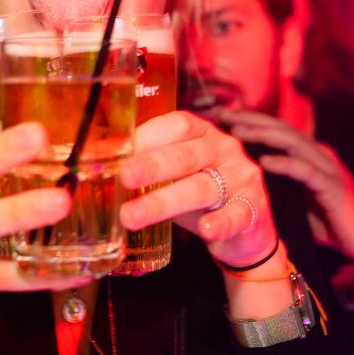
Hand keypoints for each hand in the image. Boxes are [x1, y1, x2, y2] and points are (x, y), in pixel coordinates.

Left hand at [119, 111, 279, 268]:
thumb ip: (148, 168)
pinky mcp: (253, 209)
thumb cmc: (200, 196)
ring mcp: (241, 179)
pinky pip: (236, 215)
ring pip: (202, 187)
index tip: (120, 150)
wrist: (245, 230)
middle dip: (152, 166)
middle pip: (186, 155)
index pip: (178, 125)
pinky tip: (205, 229)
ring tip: (133, 216)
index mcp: (203, 134)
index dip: (149, 135)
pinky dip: (220, 223)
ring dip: (165, 201)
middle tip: (124, 177)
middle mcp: (224, 150)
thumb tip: (99, 169)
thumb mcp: (176, 175)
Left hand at [215, 107, 353, 264]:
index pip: (276, 130)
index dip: (249, 120)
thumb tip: (244, 187)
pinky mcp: (333, 187)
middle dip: (250, 119)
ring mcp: (328, 168)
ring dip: (263, 134)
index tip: (220, 116)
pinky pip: (306, 171)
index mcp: (309, 155)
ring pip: (292, 142)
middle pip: (280, 128)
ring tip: (237, 130)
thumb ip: (279, 187)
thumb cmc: (333, 223)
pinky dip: (285, 163)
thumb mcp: (299, 200)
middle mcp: (319, 154)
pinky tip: (265, 161)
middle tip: (221, 114)